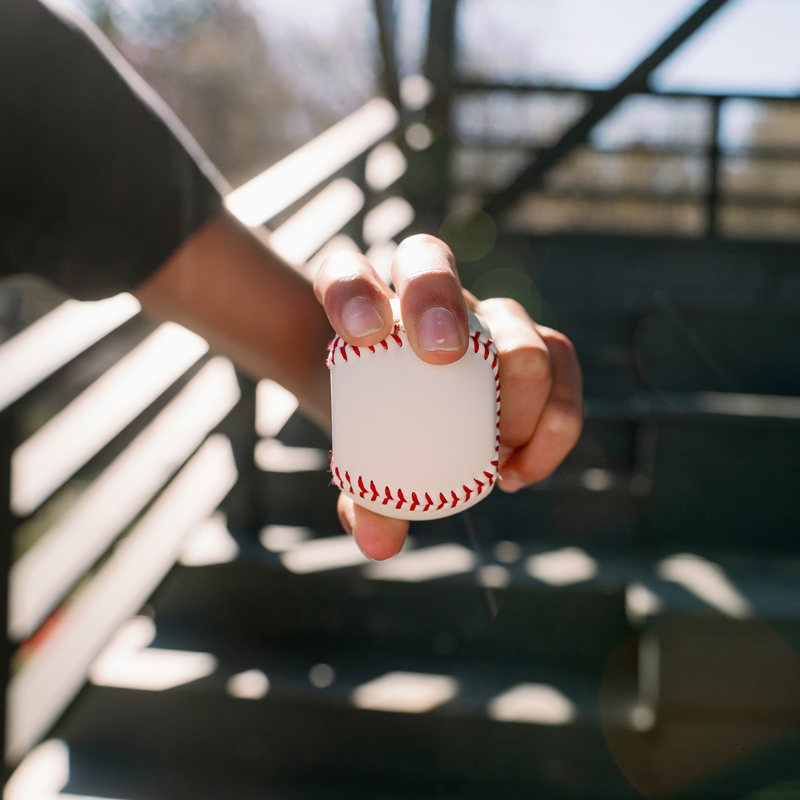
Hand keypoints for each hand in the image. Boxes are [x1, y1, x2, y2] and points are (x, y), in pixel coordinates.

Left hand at [314, 234, 582, 560]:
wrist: (406, 408)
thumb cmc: (374, 424)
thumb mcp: (359, 458)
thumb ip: (365, 493)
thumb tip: (378, 539)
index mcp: (361, 307)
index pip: (345, 273)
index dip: (355, 290)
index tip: (364, 337)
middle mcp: (422, 296)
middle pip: (429, 260)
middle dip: (439, 301)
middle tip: (443, 362)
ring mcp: (479, 315)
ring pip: (511, 316)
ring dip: (519, 381)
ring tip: (501, 452)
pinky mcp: (527, 342)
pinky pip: (560, 361)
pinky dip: (557, 417)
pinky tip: (523, 469)